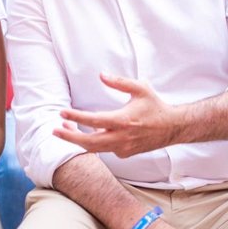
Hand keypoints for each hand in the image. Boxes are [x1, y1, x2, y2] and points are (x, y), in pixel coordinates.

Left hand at [53, 74, 177, 157]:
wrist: (172, 127)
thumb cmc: (155, 106)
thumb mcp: (140, 88)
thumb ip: (119, 82)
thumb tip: (101, 75)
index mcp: (123, 120)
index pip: (93, 120)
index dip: (76, 117)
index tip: (62, 113)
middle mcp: (121, 137)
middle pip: (89, 142)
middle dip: (69, 137)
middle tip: (54, 131)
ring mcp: (123, 148)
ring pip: (95, 149)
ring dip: (79, 141)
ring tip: (65, 130)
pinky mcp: (125, 153)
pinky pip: (106, 149)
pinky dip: (95, 143)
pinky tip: (90, 132)